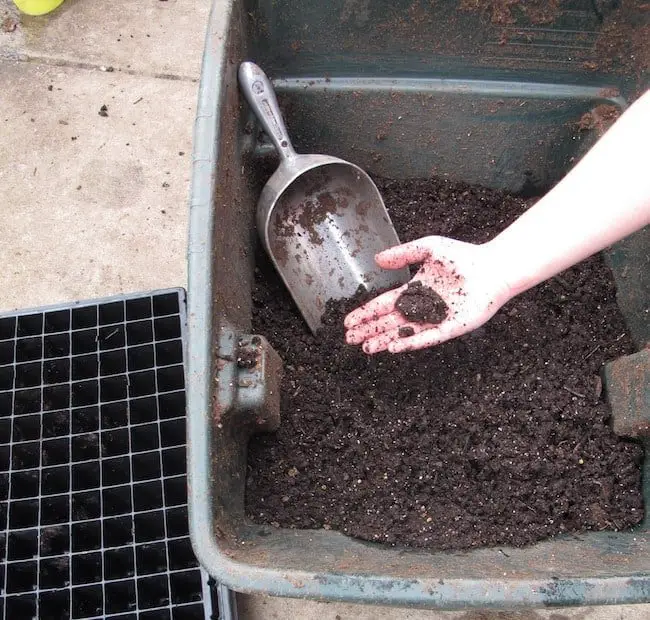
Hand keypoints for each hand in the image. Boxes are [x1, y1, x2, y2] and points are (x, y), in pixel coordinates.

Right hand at [344, 236, 512, 353]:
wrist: (492, 268)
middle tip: (349, 339)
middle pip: (389, 322)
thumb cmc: (462, 257)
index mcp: (414, 291)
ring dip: (384, 340)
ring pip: (403, 333)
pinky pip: (426, 338)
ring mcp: (434, 320)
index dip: (366, 313)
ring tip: (366, 348)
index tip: (349, 321)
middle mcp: (421, 308)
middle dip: (369, 331)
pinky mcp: (449, 329)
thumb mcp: (428, 248)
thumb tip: (377, 260)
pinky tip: (394, 347)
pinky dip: (410, 343)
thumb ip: (403, 254)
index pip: (384, 305)